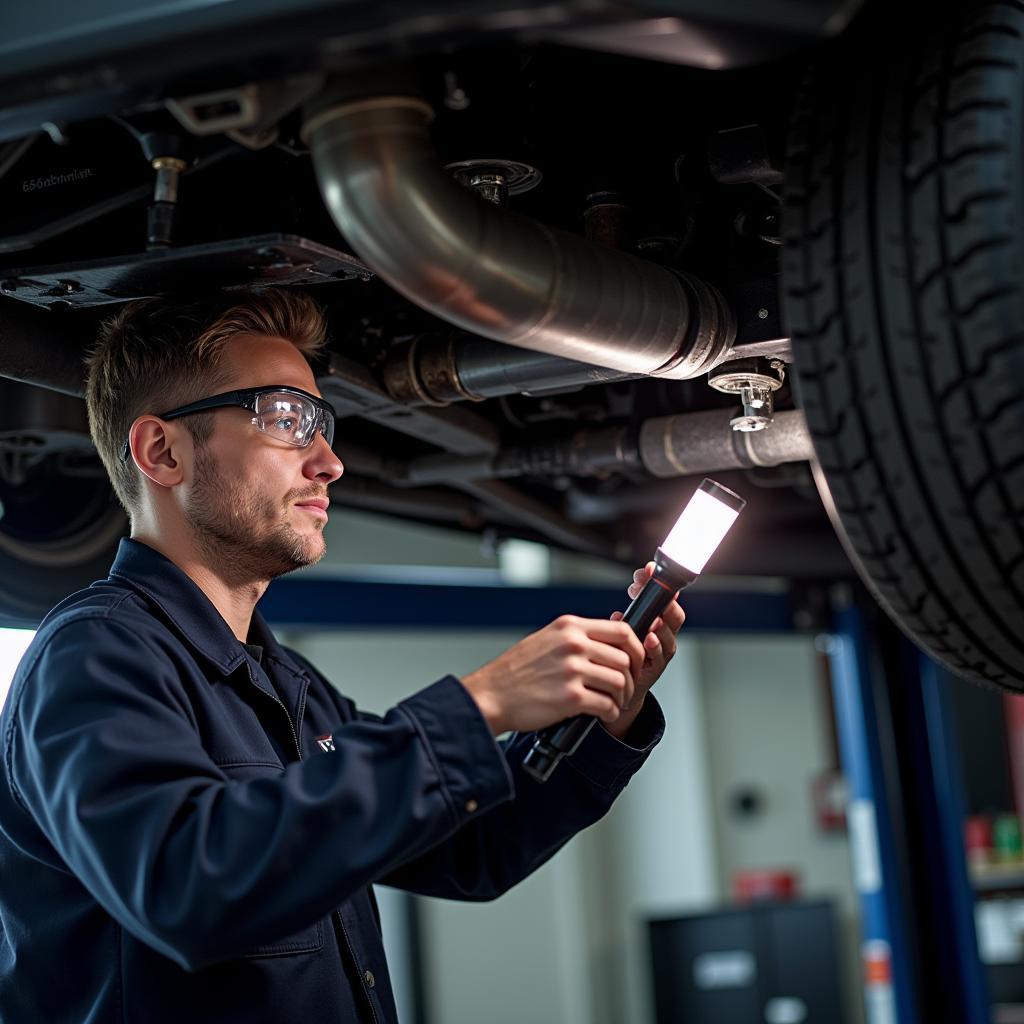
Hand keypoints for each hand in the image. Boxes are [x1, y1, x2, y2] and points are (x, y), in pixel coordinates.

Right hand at [461, 615, 645, 735]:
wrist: (491, 695)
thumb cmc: (514, 672)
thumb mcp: (545, 639)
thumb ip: (574, 638)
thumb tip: (605, 644)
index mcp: (570, 627)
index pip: (622, 630)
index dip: (636, 647)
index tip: (635, 660)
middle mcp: (573, 644)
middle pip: (624, 658)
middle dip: (631, 677)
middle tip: (625, 688)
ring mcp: (572, 670)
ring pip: (619, 682)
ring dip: (621, 697)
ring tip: (614, 703)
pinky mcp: (571, 697)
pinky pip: (606, 704)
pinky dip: (610, 713)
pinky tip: (604, 714)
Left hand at [604, 561, 685, 739]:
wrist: (622, 687)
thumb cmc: (621, 653)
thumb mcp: (622, 629)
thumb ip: (626, 615)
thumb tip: (622, 606)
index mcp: (656, 620)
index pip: (664, 597)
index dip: (657, 582)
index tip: (648, 569)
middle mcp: (663, 635)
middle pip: (674, 614)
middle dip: (666, 601)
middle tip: (656, 589)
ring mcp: (661, 651)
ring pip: (670, 635)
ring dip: (663, 625)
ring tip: (655, 618)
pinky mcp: (655, 668)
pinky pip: (660, 656)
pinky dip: (655, 646)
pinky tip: (648, 639)